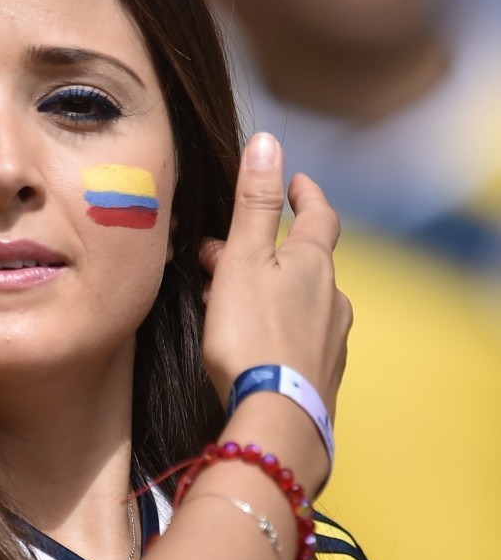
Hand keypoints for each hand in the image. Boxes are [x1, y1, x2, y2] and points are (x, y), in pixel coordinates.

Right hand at [200, 133, 351, 422]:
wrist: (276, 417)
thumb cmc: (252, 336)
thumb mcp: (244, 259)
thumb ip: (255, 202)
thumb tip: (267, 142)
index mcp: (316, 264)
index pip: (320, 215)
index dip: (306, 195)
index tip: (295, 182)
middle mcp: (334, 298)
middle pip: (306, 261)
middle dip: (270, 249)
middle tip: (226, 250)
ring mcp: (332, 340)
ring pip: (302, 301)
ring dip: (272, 292)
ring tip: (232, 300)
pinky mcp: (322, 377)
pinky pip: (300, 338)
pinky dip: (277, 328)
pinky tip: (253, 344)